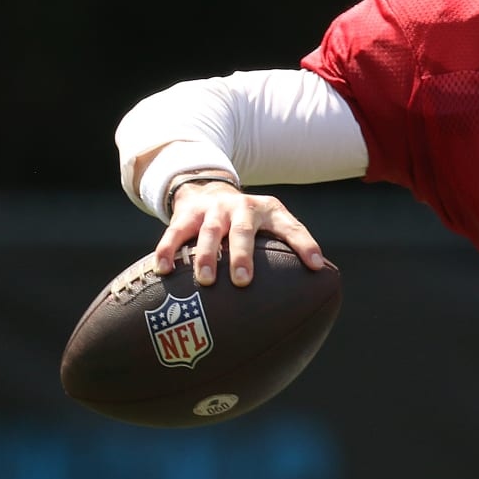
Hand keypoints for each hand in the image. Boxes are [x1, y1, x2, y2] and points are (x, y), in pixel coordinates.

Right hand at [155, 181, 326, 285]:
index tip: (314, 266)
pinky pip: (175, 233)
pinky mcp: (187, 215)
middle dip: (242, 255)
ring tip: (206, 281)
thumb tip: (314, 289)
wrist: (207, 189)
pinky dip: (167, 250)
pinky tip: (163, 271)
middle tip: (242, 281)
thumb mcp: (269, 225)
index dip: (304, 244)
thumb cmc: (247, 222)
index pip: (291, 227)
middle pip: (243, 229)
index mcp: (270, 211)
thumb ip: (286, 251)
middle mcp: (242, 208)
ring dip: (207, 256)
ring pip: (210, 231)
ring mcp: (213, 210)